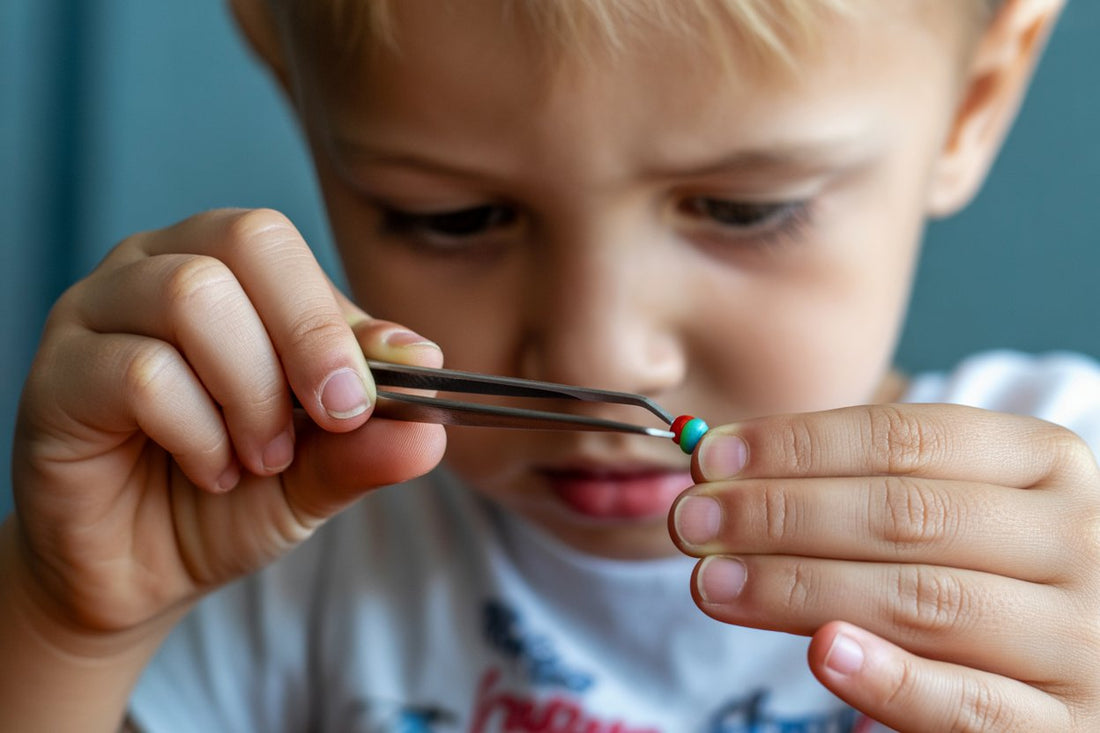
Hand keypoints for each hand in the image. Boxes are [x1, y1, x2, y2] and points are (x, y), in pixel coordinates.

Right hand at [9, 208, 446, 637]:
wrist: (139, 570)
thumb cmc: (226, 499)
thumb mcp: (317, 473)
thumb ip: (366, 444)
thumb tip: (432, 427)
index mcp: (226, 269)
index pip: (288, 250)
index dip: (341, 320)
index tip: (376, 397)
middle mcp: (157, 268)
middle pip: (245, 241)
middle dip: (309, 336)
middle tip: (333, 418)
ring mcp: (99, 313)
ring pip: (192, 297)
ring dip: (251, 393)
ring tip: (260, 457)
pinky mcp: (58, 374)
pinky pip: (141, 371)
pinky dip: (199, 433)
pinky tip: (209, 471)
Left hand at [670, 404, 1099, 730]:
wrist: (1089, 660)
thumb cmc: (996, 566)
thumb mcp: (958, 505)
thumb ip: (863, 484)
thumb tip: (723, 465)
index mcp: (1047, 463)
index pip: (906, 438)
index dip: (797, 445)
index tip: (710, 456)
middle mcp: (1076, 541)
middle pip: (905, 515)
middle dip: (780, 513)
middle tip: (691, 519)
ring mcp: (1078, 638)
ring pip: (922, 602)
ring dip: (799, 587)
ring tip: (712, 580)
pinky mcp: (1065, 726)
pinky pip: (968, 705)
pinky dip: (889, 679)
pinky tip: (821, 653)